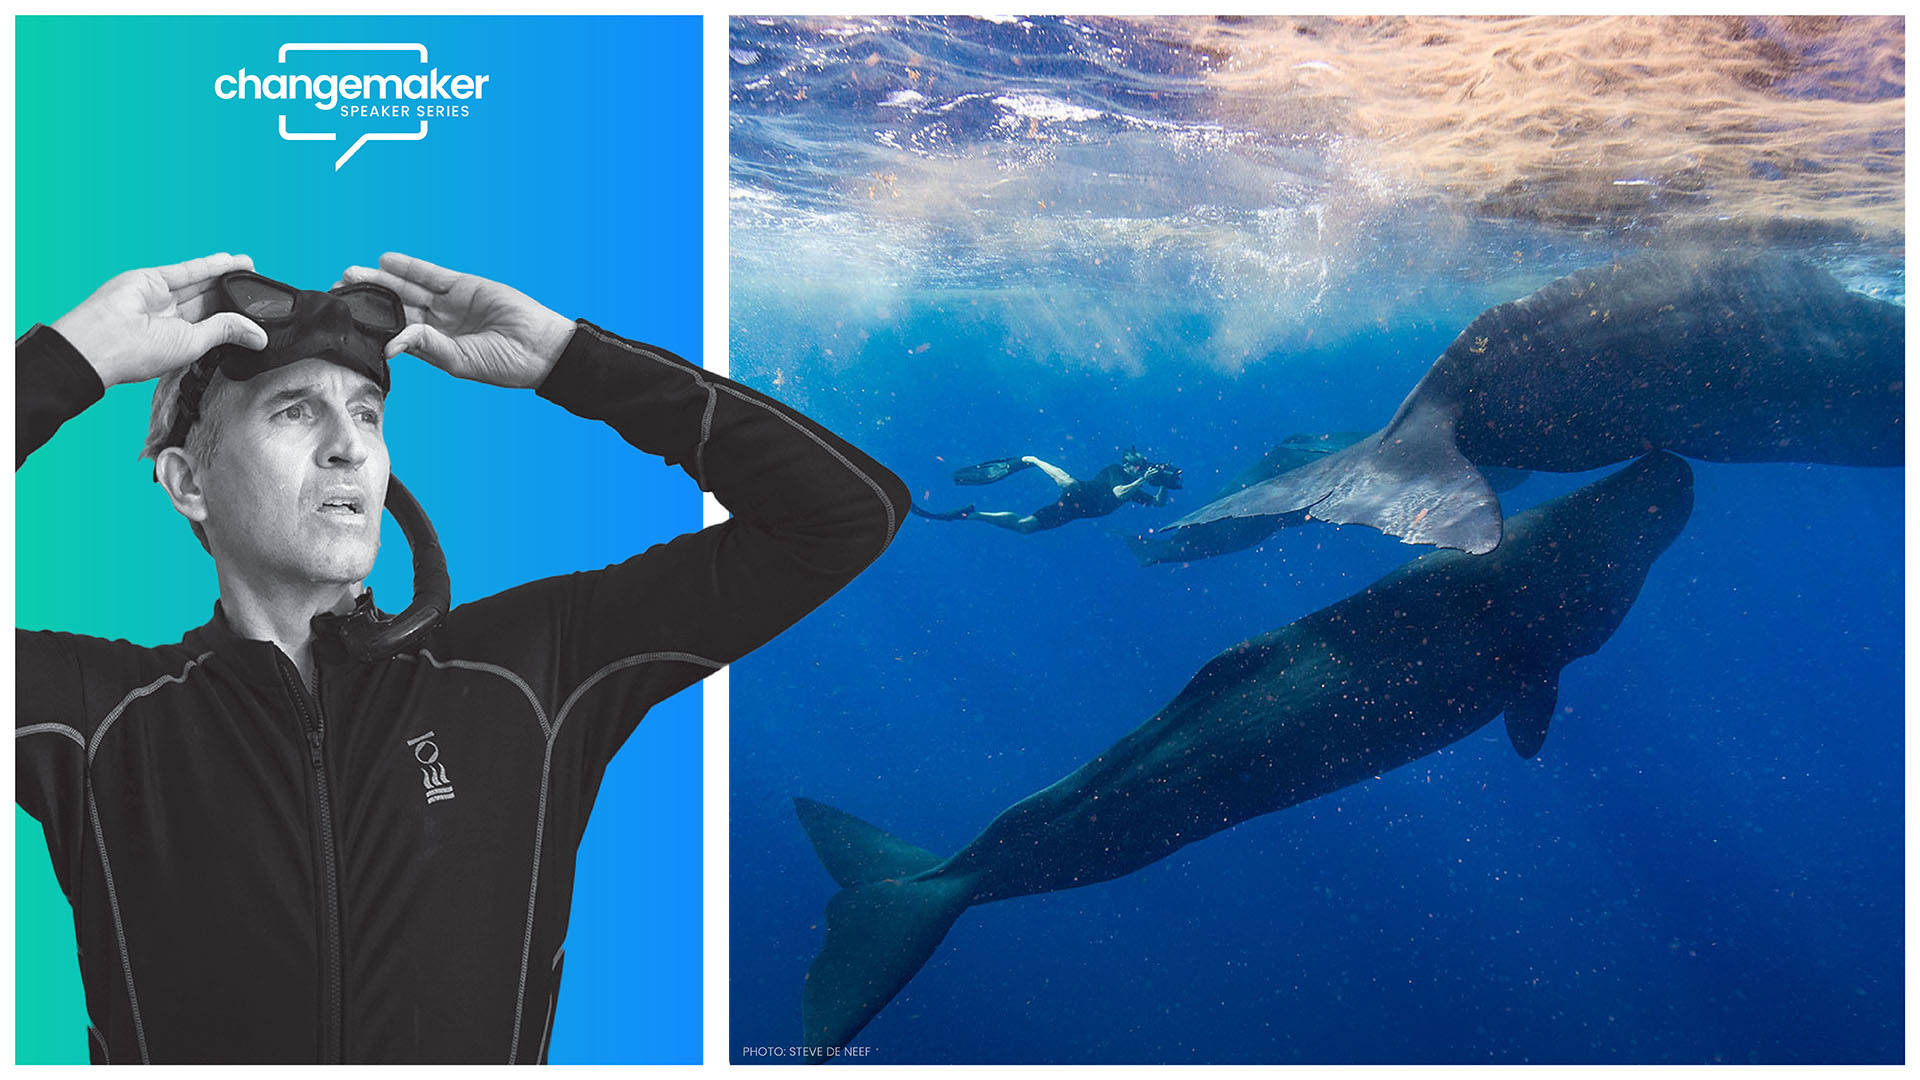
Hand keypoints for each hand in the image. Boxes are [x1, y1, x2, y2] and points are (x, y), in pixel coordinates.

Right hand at [49, 253, 268, 386]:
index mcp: (178, 340)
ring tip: (251, 267)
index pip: (213, 325)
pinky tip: (230, 261)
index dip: (235, 317)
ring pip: (199, 283)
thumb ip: (225, 331)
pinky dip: (208, 265)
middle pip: (209, 301)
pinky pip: (185, 270)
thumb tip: (259, 336)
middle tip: (258, 286)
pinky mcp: (150, 279)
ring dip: (225, 274)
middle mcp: (169, 318)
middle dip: (233, 293)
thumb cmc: (140, 353)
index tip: (259, 312)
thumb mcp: (193, 344)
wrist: (103, 340)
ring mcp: (159, 297)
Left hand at [339, 253, 574, 388]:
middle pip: (396, 307)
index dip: (371, 325)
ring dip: (381, 280)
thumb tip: (391, 342)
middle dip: (368, 298)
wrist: (540, 348)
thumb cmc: (504, 364)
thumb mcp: (458, 361)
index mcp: (435, 348)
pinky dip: (410, 267)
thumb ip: (425, 346)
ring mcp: (451, 304)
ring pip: (408, 288)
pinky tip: (386, 261)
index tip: (345, 319)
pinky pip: (431, 275)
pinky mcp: (464, 286)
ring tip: (351, 274)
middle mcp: (439, 325)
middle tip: (338, 290)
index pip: (395, 333)